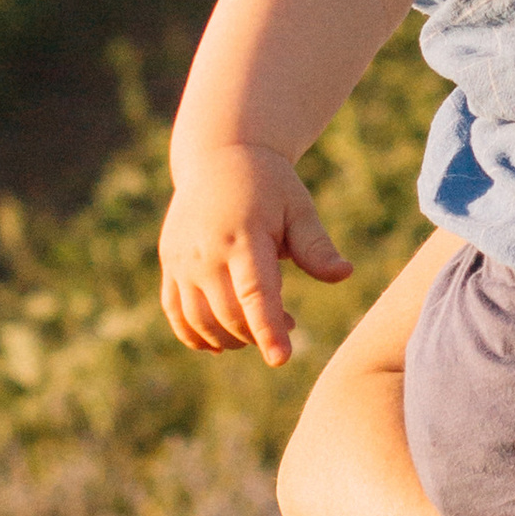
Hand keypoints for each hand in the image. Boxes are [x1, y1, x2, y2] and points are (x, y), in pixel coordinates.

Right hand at [159, 140, 352, 367]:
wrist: (219, 156)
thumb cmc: (269, 185)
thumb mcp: (298, 208)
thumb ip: (316, 246)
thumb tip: (345, 274)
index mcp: (244, 236)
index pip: (255, 294)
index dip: (267, 329)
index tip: (280, 359)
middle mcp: (206, 251)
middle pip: (229, 314)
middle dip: (259, 334)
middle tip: (290, 324)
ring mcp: (182, 260)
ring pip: (199, 321)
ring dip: (230, 339)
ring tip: (257, 330)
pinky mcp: (169, 265)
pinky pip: (176, 313)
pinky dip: (196, 335)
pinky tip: (221, 342)